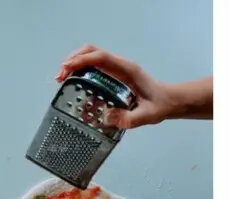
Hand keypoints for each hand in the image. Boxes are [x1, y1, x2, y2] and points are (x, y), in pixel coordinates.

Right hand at [55, 44, 177, 128]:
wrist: (168, 101)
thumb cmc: (158, 106)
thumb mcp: (146, 116)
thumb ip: (128, 118)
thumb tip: (106, 117)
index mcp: (126, 70)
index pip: (101, 57)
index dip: (81, 60)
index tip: (66, 70)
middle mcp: (119, 65)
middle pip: (91, 51)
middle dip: (73, 60)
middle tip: (60, 77)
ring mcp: (115, 68)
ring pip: (90, 55)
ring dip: (73, 64)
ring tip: (61, 80)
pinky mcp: (112, 74)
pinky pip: (92, 65)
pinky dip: (79, 70)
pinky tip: (72, 83)